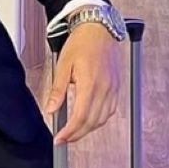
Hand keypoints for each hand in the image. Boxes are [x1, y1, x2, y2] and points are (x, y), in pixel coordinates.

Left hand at [45, 23, 121, 145]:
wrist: (99, 29)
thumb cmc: (82, 43)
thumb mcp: (63, 65)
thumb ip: (58, 90)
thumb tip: (51, 109)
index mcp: (90, 83)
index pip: (80, 117)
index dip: (69, 132)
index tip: (59, 139)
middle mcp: (105, 88)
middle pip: (92, 122)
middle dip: (77, 135)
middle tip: (64, 139)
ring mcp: (113, 88)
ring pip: (103, 119)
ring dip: (89, 129)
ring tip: (74, 131)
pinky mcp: (117, 87)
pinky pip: (111, 110)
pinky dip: (100, 119)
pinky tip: (90, 119)